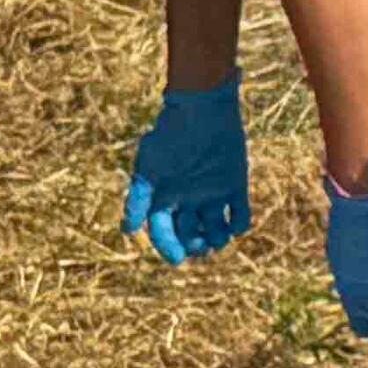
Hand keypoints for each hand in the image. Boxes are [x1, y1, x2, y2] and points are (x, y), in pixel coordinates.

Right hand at [121, 82, 252, 264]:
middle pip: (190, 235)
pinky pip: (240, 214)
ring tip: (216, 239)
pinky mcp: (234, 185)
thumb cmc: (170, 136)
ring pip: (215, 230)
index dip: (169, 247)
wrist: (201, 109)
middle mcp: (188, 199)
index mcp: (165, 196)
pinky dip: (239, 224)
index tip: (177, 258)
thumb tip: (127, 229)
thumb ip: (138, 198)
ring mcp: (213, 194)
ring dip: (217, 240)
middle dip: (194, 246)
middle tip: (200, 247)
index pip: (164, 232)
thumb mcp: (149, 168)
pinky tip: (234, 224)